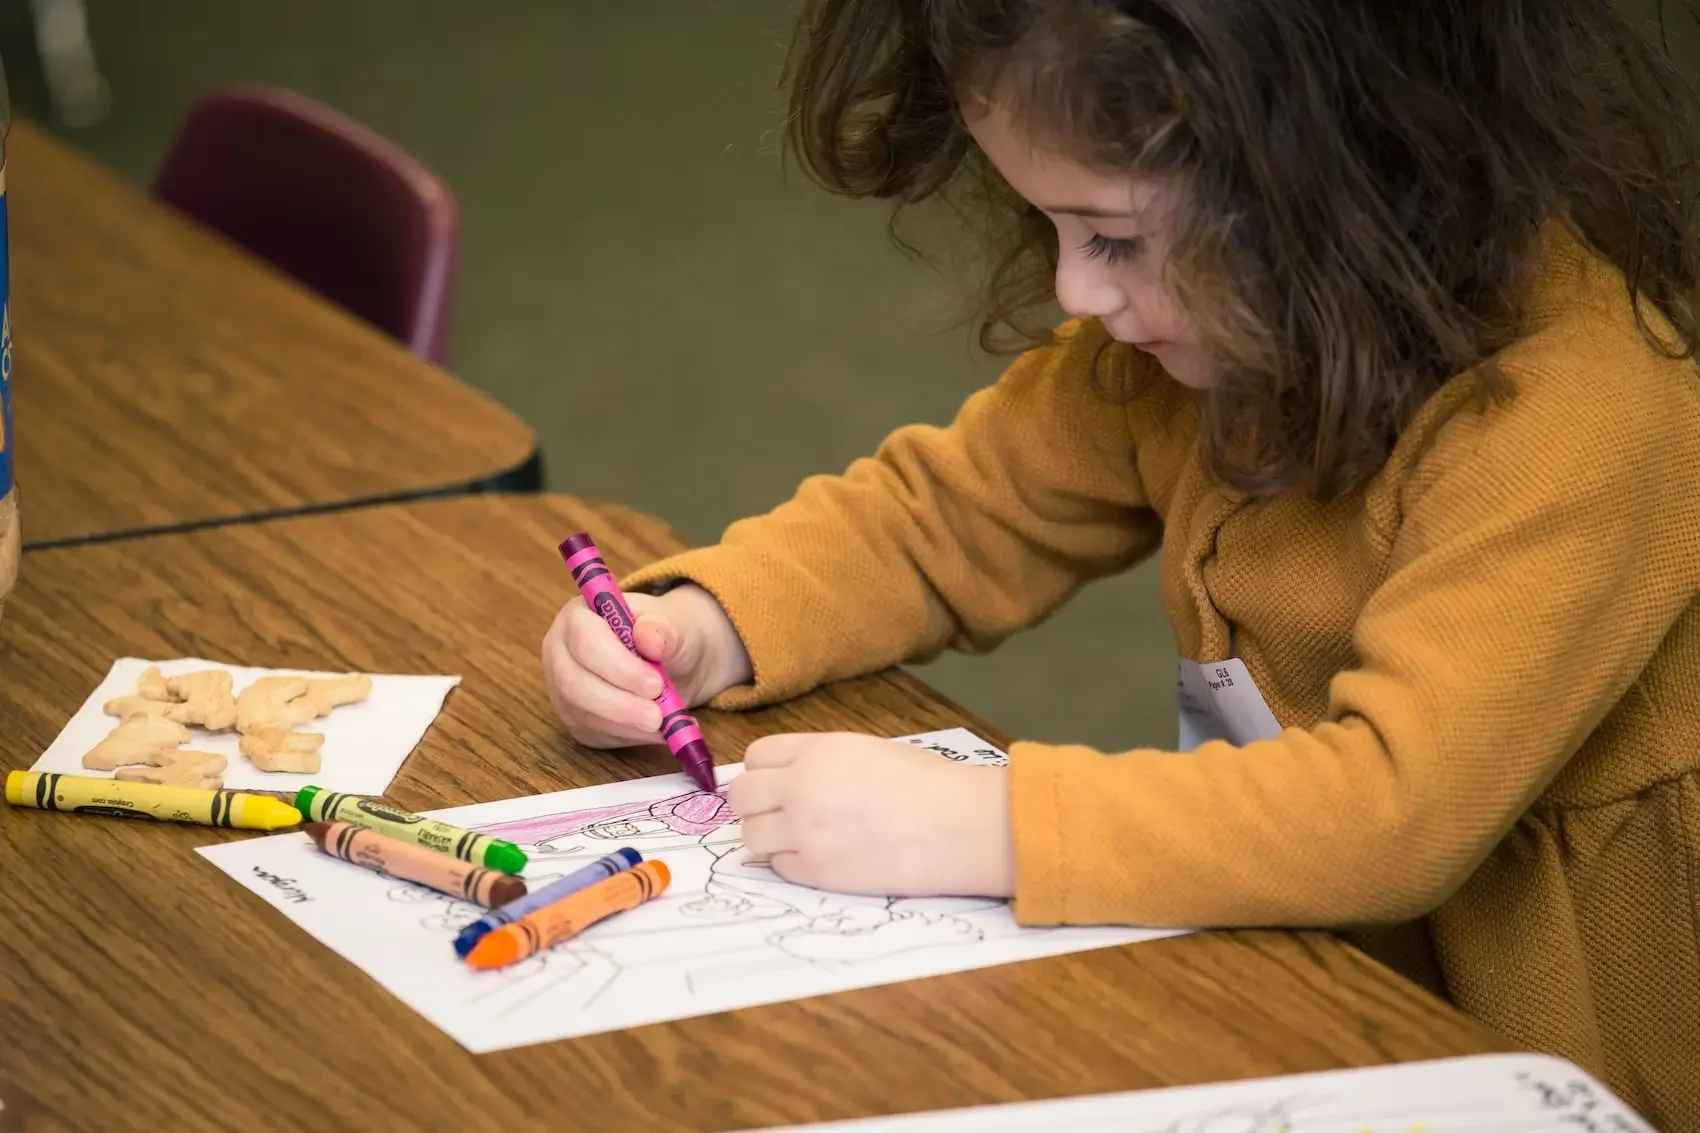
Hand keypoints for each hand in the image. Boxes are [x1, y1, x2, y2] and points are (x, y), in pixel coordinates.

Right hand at [542, 583, 751, 748]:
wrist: (674, 663)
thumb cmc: (668, 637)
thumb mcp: (677, 626)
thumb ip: (664, 631)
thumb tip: (648, 636)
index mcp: (580, 616)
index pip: (586, 641)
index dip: (619, 667)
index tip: (656, 684)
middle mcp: (561, 652)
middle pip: (574, 683)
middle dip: (619, 705)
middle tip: (658, 716)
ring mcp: (563, 688)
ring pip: (582, 714)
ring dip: (626, 724)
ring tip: (664, 723)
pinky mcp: (576, 719)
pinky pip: (594, 733)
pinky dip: (628, 736)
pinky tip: (656, 732)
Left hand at [729, 733, 1014, 897]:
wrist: (956, 824)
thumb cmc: (925, 783)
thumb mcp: (867, 749)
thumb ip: (820, 759)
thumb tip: (789, 776)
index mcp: (817, 752)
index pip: (755, 756)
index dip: (762, 771)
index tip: (773, 783)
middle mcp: (802, 788)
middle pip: (740, 797)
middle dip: (753, 805)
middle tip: (775, 814)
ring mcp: (807, 831)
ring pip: (751, 837)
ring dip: (767, 838)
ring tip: (797, 838)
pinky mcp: (818, 871)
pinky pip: (780, 867)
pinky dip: (792, 864)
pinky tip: (821, 856)